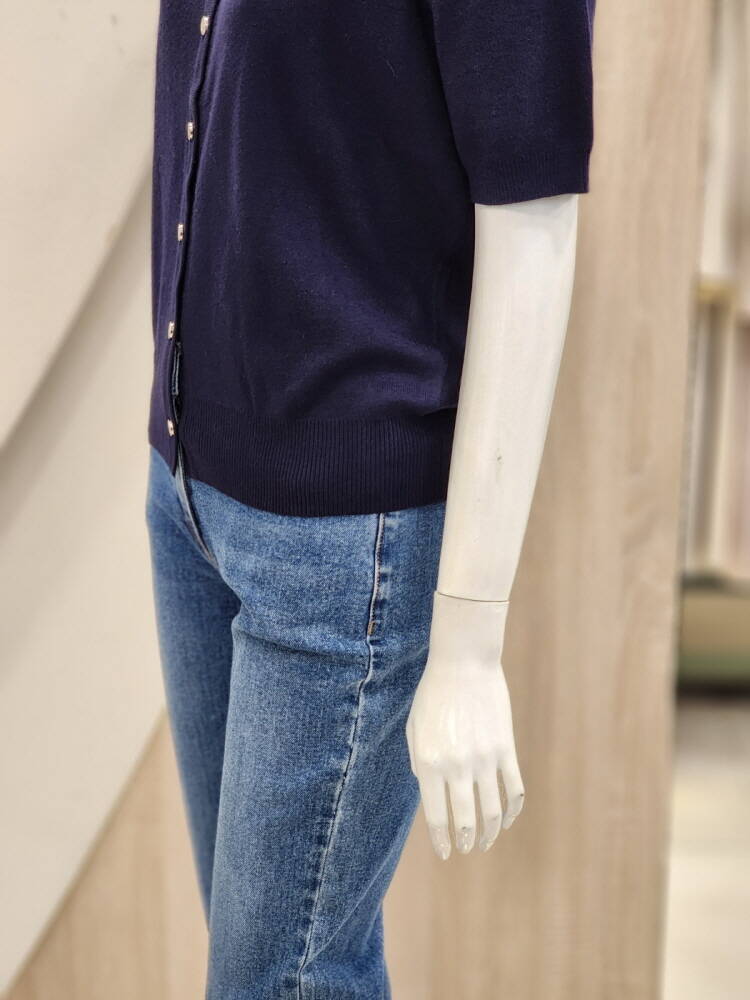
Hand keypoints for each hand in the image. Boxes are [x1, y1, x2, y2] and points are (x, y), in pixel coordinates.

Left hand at [405, 593, 523, 858]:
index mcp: (428, 762)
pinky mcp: (505, 749)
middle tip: (467, 848)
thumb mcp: (414, 728)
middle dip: (466, 841)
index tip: (446, 852)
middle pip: (465, 819)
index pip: (436, 815)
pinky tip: (510, 818)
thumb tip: (427, 789)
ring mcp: (484, 759)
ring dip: (491, 831)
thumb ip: (417, 761)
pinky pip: (514, 789)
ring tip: (487, 840)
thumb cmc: (433, 694)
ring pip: (492, 809)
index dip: (441, 839)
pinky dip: (514, 809)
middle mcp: (456, 766)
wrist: (463, 663)